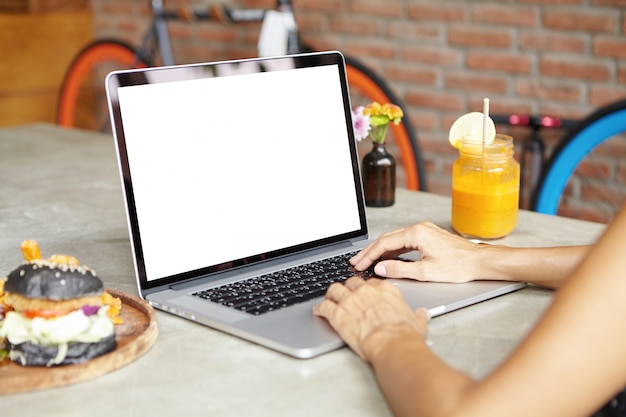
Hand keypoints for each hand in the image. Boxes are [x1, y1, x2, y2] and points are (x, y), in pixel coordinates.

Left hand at [313, 277, 429, 361]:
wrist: (393, 345)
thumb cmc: (405, 335)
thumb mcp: (417, 322)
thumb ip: (418, 315)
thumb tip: (422, 314)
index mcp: (385, 290)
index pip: (372, 283)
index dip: (367, 288)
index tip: (365, 293)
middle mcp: (366, 291)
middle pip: (352, 282)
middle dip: (348, 288)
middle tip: (346, 294)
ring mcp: (350, 300)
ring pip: (335, 289)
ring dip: (331, 294)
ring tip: (329, 298)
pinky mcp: (338, 314)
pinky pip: (324, 306)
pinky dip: (320, 308)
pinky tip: (318, 311)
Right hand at [351, 222, 486, 282]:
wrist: (479, 261)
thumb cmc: (459, 266)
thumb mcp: (426, 272)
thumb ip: (400, 270)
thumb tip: (380, 268)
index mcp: (416, 234)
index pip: (384, 244)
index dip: (369, 255)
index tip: (359, 264)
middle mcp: (418, 228)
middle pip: (386, 239)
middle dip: (369, 251)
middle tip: (356, 262)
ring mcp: (423, 230)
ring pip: (394, 239)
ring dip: (379, 250)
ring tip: (367, 261)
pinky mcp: (427, 235)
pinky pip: (403, 240)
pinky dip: (391, 249)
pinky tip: (386, 258)